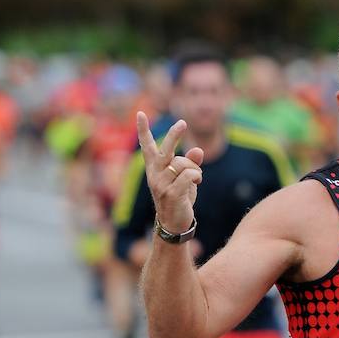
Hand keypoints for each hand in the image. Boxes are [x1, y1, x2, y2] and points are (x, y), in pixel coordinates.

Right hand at [136, 112, 204, 233]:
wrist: (174, 224)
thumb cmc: (179, 198)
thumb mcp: (185, 178)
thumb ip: (190, 163)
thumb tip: (198, 149)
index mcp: (154, 169)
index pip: (148, 147)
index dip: (144, 130)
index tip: (140, 113)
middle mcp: (155, 175)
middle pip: (165, 150)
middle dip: (174, 135)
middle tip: (183, 123)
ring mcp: (161, 185)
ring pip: (184, 164)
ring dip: (195, 169)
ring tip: (196, 179)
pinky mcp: (171, 194)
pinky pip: (190, 175)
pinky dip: (197, 176)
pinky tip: (197, 183)